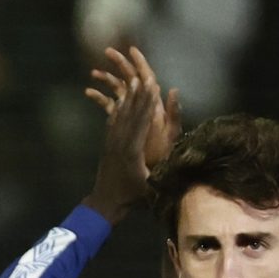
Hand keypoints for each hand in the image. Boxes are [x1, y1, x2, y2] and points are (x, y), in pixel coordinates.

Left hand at [83, 46, 179, 220]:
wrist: (105, 203)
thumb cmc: (132, 197)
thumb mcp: (150, 186)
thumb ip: (159, 171)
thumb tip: (172, 161)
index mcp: (132, 150)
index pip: (141, 122)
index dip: (147, 103)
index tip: (152, 86)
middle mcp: (120, 142)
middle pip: (130, 113)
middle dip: (137, 93)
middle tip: (142, 74)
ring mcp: (112, 143)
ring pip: (121, 115)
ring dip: (127, 97)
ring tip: (131, 80)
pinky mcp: (108, 145)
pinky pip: (114, 122)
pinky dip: (119, 108)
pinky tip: (121, 98)